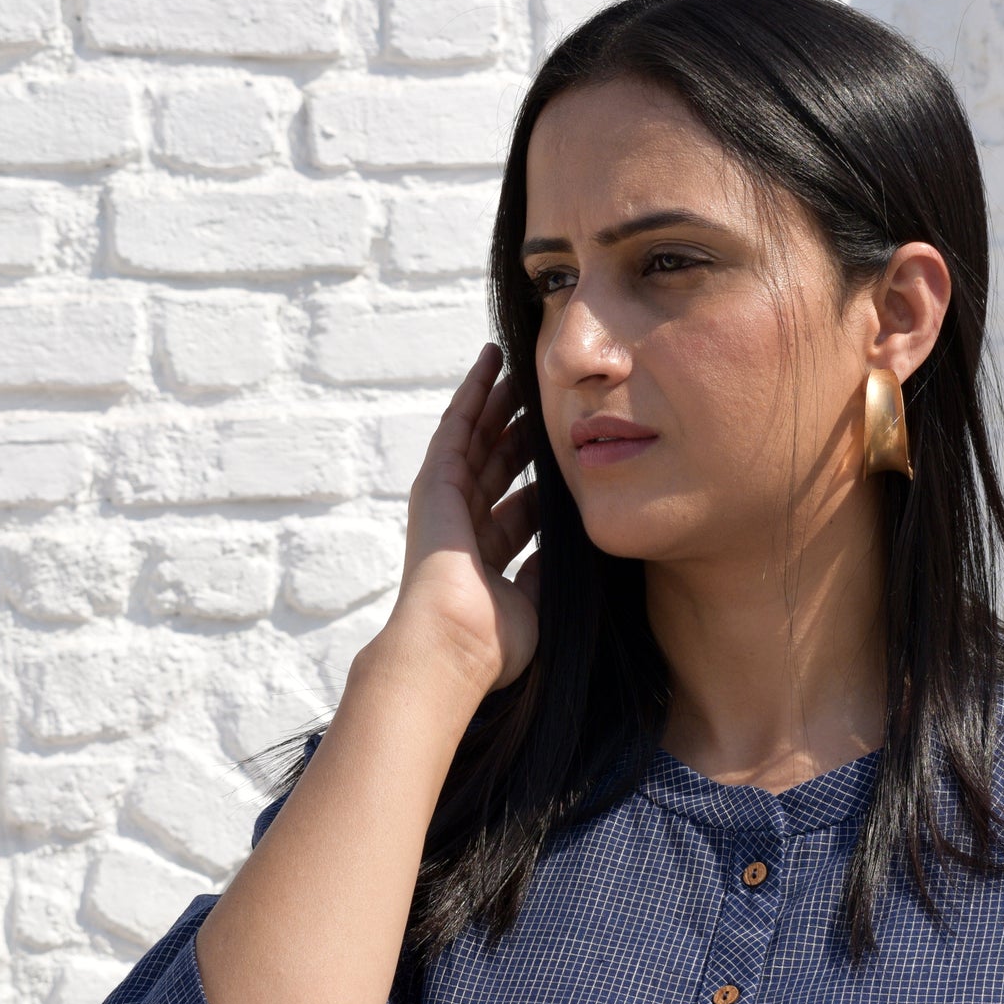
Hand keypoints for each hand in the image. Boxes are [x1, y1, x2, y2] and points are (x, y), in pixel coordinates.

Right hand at [381, 343, 540, 695]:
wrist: (454, 644)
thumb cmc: (493, 641)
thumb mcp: (537, 601)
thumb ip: (549, 571)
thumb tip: (568, 550)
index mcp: (486, 556)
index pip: (518, 507)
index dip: (542, 479)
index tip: (567, 453)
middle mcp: (463, 525)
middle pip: (497, 465)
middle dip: (519, 429)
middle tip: (545, 395)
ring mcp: (446, 501)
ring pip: (478, 436)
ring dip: (498, 400)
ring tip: (518, 364)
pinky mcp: (435, 481)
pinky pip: (457, 424)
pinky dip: (473, 390)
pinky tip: (491, 359)